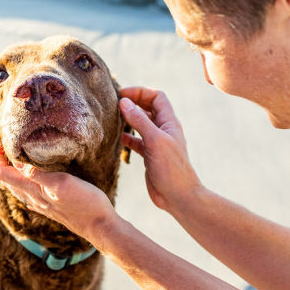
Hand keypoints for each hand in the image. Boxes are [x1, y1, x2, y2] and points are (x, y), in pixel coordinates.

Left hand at [0, 143, 117, 244]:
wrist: (100, 226)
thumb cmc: (84, 204)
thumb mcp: (61, 184)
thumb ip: (38, 175)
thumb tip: (17, 163)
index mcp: (32, 191)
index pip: (2, 174)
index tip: (1, 141)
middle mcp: (32, 199)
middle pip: (6, 180)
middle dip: (2, 162)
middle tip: (6, 144)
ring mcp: (41, 204)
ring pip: (17, 187)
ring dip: (12, 170)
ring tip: (17, 154)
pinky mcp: (50, 207)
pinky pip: (28, 192)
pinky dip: (24, 179)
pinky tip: (33, 174)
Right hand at [119, 86, 202, 214]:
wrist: (178, 196)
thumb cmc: (171, 169)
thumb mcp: (155, 141)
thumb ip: (140, 121)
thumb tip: (124, 102)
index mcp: (169, 122)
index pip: (157, 97)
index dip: (140, 92)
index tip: (122, 95)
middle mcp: (163, 130)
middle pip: (148, 108)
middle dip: (133, 103)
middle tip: (114, 104)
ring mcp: (156, 143)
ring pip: (141, 124)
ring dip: (128, 119)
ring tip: (112, 118)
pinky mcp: (149, 155)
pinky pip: (136, 141)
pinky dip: (126, 137)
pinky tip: (116, 139)